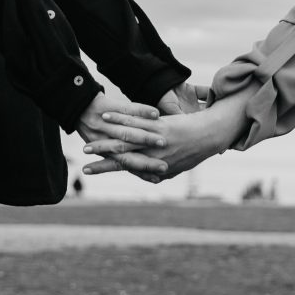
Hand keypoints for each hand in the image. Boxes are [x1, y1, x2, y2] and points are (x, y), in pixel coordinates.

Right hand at [81, 87, 255, 180]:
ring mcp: (155, 141)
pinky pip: (136, 121)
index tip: (88, 171)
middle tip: (83, 159)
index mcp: (154, 165)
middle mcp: (153, 156)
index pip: (125, 167)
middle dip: (100, 158)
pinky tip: (106, 116)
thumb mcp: (179, 164)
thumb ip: (163, 169)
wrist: (211, 137)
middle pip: (121, 157)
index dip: (106, 168)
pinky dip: (120, 118)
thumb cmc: (195, 150)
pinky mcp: (160, 127)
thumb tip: (156, 178)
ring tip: (89, 140)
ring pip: (125, 140)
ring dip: (106, 139)